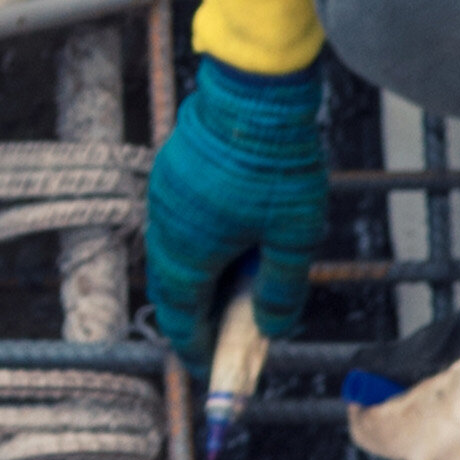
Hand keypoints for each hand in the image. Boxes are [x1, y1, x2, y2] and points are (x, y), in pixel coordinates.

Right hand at [145, 56, 329, 366]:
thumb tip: (272, 330)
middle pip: (173, 289)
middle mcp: (165, 227)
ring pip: (174, 253)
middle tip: (221, 337)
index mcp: (188, 252)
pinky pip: (180, 223)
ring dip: (199, 279)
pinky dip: (200, 245)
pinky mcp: (173, 170)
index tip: (210, 371)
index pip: (184, 320)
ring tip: (233, 290)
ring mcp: (165, 195)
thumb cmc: (277, 163)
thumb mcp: (294, 236)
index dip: (198, 351)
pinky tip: (231, 240)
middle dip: (196, 318)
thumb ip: (282, 289)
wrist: (255, 88)